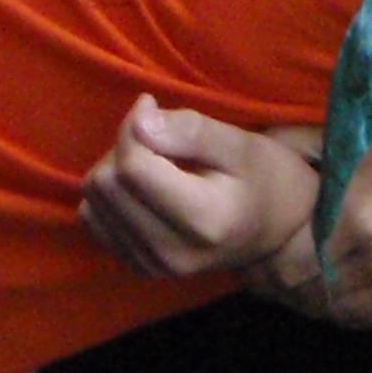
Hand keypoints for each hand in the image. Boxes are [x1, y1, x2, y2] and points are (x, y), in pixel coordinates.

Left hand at [80, 94, 317, 279]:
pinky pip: (93, 220)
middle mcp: (171, 253)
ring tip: (153, 161)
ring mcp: (152, 266)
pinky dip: (109, 195)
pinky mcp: (138, 266)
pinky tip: (141, 187)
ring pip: (93, 202)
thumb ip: (190, 131)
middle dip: (123, 146)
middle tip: (155, 135)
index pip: (132, 168)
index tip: (152, 105)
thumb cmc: (266, 180)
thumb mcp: (240, 144)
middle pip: (106, 184)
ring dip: (113, 168)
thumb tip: (139, 122)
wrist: (278, 235)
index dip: (133, 125)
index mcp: (203, 221)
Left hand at [273, 117, 371, 328]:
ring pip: (344, 314)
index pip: (288, 269)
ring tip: (304, 289)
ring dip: (318, 305)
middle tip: (272, 283)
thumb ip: (291, 144)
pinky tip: (343, 291)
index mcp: (354, 216)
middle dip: (286, 292)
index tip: (254, 267)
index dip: (265, 272)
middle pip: (313, 296)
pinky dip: (355, 310)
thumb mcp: (346, 136)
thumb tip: (240, 148)